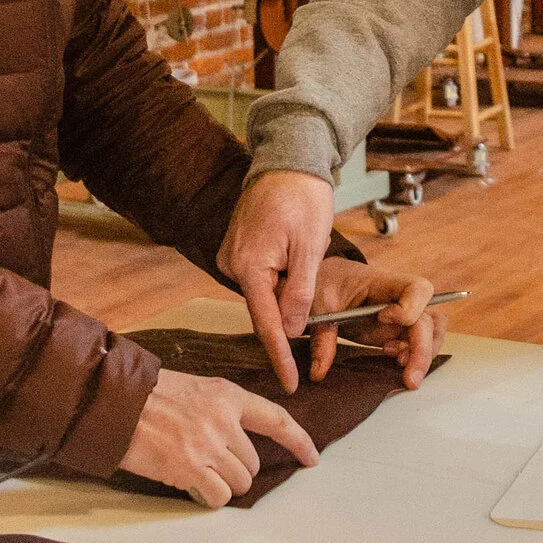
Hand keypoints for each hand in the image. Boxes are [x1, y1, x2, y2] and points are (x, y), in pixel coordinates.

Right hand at [119, 368, 318, 508]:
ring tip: (195, 472)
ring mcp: (210, 446)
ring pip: (239, 482)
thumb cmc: (148, 396)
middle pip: (251, 463)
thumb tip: (233, 441)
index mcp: (228, 396)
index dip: (298, 441)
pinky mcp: (192, 469)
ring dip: (222, 485)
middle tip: (208, 464)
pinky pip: (218, 496)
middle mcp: (225, 421)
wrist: (117, 404)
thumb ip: (219, 411)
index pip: (276, 419)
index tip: (311, 458)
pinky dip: (208, 497)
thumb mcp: (194, 389)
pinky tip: (190, 485)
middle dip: (235, 470)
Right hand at [220, 170, 334, 393]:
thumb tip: (291, 331)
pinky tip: (294, 273)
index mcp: (249, 265)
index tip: (288, 384)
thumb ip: (299, 294)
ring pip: (263, 294)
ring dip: (284, 300)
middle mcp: (232, 262)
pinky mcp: (238, 249)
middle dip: (286, 326)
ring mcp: (232, 255)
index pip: (266, 323)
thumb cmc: (303, 197)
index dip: (280, 356)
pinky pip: (260, 278)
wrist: (289, 159)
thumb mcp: (310, 248)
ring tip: (306, 281)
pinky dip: (277, 284)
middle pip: (263, 310)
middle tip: (307, 344)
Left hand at [304, 261, 449, 390]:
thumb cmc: (325, 283)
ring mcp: (400, 316)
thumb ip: (322, 337)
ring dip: (423, 354)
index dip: (410, 308)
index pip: (418, 288)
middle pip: (430, 319)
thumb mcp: (318, 305)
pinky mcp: (396, 331)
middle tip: (409, 377)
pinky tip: (393, 361)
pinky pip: (418, 343)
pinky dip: (413, 357)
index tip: (383, 318)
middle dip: (423, 350)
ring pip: (432, 332)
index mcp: (383, 282)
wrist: (325, 281)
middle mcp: (399, 299)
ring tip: (401, 367)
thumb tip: (319, 372)